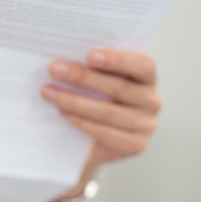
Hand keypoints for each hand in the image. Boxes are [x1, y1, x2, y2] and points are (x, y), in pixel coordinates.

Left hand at [42, 49, 160, 164]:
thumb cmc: (95, 99)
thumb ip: (91, 68)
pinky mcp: (135, 145)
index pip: (142, 65)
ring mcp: (146, 125)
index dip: (117, 60)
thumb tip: (64, 58)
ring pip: (108, 112)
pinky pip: (106, 133)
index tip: (89, 55)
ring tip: (48, 92)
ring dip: (74, 101)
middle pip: (118, 88)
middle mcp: (151, 101)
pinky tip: (63, 113)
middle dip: (82, 77)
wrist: (93, 139)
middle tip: (54, 69)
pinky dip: (81, 122)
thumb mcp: (97, 81)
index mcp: (147, 78)